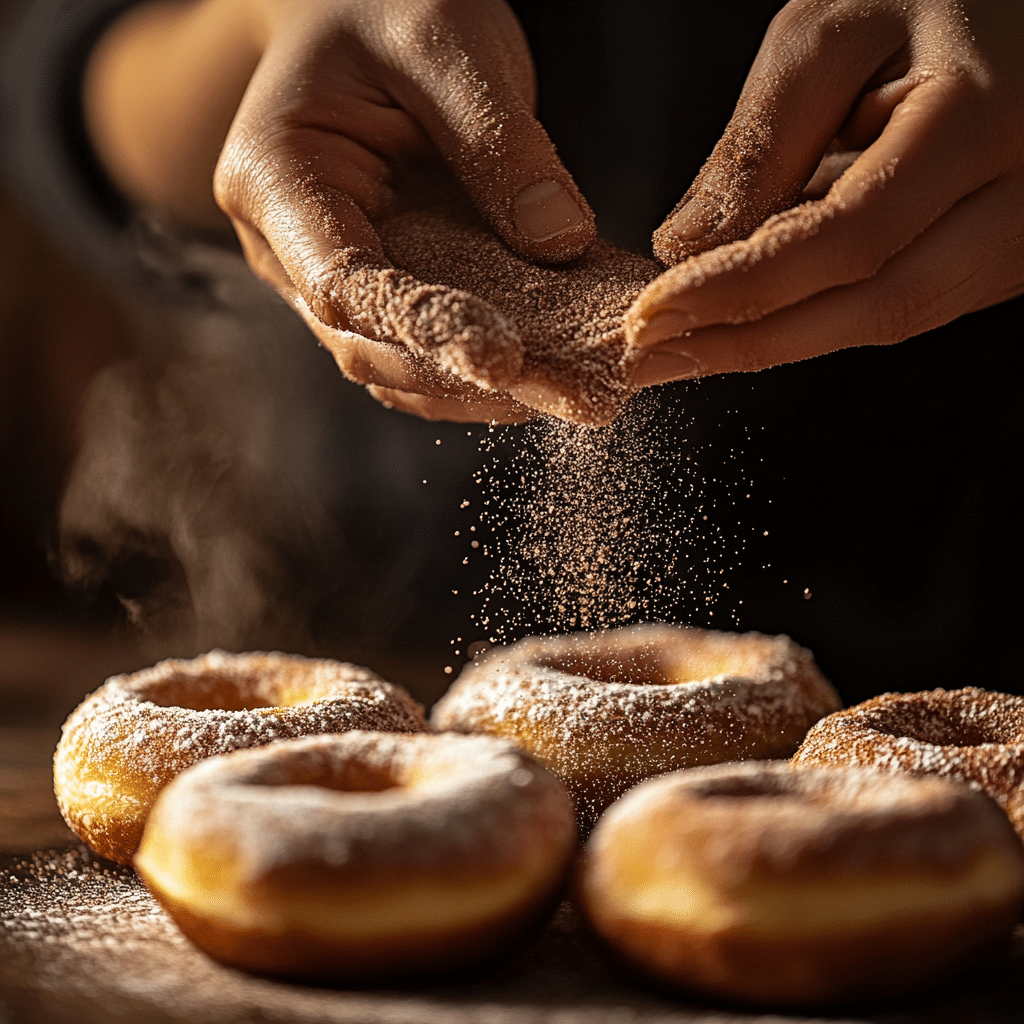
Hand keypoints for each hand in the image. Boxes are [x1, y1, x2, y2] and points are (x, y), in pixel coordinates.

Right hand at [86, 0, 594, 420]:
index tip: (502, 358)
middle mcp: (289, 248)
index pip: (341, 282)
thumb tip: (561, 243)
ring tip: (572, 395)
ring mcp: (327, 276)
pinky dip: (477, 374)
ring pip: (394, 367)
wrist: (357, 12)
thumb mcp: (446, 39)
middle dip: (467, 378)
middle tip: (571, 396)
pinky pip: (418, 352)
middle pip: (368, 344)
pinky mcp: (376, 288)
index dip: (420, 328)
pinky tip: (547, 374)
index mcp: (276, 179)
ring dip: (480, 392)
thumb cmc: (385, 5)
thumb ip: (500, 139)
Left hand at [628, 0, 1023, 384]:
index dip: (744, 288)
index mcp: (984, 119)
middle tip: (649, 358)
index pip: (850, 240)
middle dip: (748, 342)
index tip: (653, 313)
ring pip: (889, 320)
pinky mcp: (999, 256)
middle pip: (876, 308)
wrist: (1008, 9)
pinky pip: (902, 304)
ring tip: (681, 342)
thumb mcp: (830, 33)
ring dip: (775, 340)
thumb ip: (762, 142)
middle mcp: (1022, 195)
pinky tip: (747, 311)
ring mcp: (1020, 237)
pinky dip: (816, 316)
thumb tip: (688, 249)